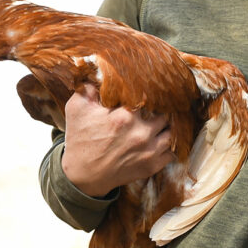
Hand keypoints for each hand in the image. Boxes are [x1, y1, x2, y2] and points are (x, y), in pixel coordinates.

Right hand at [60, 84, 174, 196]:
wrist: (82, 176)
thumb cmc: (80, 140)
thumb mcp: (76, 108)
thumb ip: (88, 87)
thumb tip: (100, 72)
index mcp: (124, 117)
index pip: (149, 97)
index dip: (150, 93)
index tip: (149, 91)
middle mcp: (141, 133)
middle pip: (164, 114)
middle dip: (160, 110)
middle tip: (157, 107)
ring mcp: (148, 151)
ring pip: (171, 132)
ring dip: (167, 127)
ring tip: (161, 123)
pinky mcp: (151, 166)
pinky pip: (171, 153)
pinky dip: (168, 146)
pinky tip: (160, 140)